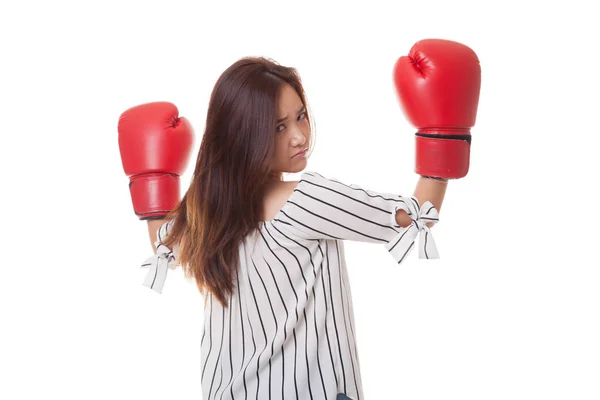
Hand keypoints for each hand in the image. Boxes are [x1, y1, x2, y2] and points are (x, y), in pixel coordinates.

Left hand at [118, 102, 193, 219]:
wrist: (152, 176)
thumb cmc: (171, 157)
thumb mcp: (187, 134)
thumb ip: (182, 119)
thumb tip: (172, 116)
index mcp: (156, 109)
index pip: (171, 110)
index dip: (175, 125)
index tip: (172, 139)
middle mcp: (138, 112)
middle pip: (156, 114)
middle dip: (161, 126)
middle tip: (163, 144)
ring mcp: (127, 122)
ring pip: (146, 122)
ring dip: (151, 131)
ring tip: (154, 147)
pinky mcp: (121, 133)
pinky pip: (135, 130)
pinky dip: (141, 137)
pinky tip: (145, 147)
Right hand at [393, 38, 480, 178]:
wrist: (447, 130)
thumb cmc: (424, 108)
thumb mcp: (404, 82)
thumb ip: (403, 62)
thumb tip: (412, 56)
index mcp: (444, 50)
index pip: (418, 50)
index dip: (414, 69)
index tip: (421, 86)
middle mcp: (462, 51)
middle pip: (433, 53)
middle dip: (427, 69)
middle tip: (430, 91)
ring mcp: (471, 62)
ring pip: (443, 60)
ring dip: (437, 73)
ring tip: (439, 92)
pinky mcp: (474, 72)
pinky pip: (453, 69)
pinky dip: (448, 77)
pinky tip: (447, 91)